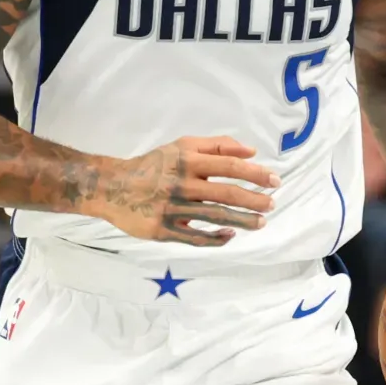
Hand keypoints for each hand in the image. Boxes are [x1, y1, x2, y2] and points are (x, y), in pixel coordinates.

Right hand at [90, 136, 278, 245]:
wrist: (111, 186)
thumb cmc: (153, 165)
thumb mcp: (180, 147)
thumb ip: (216, 146)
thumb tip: (251, 152)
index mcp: (186, 160)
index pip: (228, 166)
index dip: (254, 174)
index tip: (274, 180)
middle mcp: (181, 184)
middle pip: (226, 193)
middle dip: (254, 200)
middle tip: (272, 204)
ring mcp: (172, 209)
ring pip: (215, 217)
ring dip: (242, 221)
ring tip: (261, 222)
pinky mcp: (162, 230)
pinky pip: (196, 238)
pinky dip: (216, 238)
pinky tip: (231, 234)